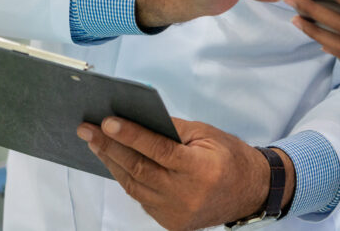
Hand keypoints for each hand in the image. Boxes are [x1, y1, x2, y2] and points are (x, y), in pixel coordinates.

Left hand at [77, 116, 294, 230]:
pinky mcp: (170, 223)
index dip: (131, 135)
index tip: (107, 121)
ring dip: (112, 162)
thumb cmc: (231, 157)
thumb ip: (173, 128)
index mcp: (200, 169)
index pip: (159, 150)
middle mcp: (186, 194)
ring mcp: (176, 213)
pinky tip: (116, 161)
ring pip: (134, 186)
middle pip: (139, 169)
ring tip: (96, 142)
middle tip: (88, 129)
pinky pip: (142, 198)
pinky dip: (128, 178)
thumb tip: (138, 119)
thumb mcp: (207, 134)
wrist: (251, 192)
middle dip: (109, 147)